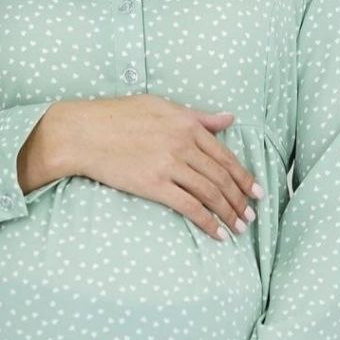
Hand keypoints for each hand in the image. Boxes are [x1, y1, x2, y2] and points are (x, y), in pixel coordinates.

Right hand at [53, 95, 263, 241]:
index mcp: (187, 125)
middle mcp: (184, 144)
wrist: (83, 132)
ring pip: (211, 193)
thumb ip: (197, 116)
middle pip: (222, 177)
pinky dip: (208, 222)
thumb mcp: (161, 106)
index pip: (226, 156)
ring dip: (229, 213)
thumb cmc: (117, 116)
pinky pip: (190, 207)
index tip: (257, 192)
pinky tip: (218, 233)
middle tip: (251, 216)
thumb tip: (229, 117)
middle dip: (241, 200)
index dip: (245, 177)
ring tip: (239, 227)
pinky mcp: (155, 185)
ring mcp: (170, 165)